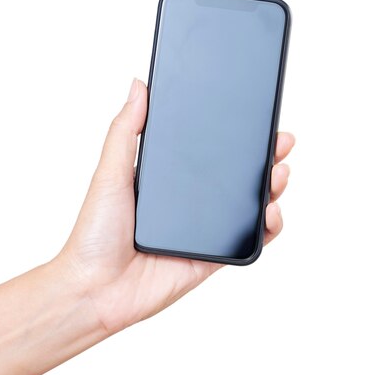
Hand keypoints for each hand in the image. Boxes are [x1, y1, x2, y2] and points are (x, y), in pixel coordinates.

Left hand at [57, 79, 294, 333]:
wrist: (94, 289)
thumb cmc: (94, 233)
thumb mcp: (109, 172)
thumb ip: (126, 130)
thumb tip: (137, 85)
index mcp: (169, 182)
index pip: (210, 153)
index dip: (236, 137)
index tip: (256, 117)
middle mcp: (190, 204)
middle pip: (237, 177)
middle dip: (265, 158)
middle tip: (281, 142)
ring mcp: (204, 231)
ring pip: (250, 206)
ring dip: (272, 188)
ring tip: (279, 173)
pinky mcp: (212, 258)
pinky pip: (249, 242)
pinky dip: (268, 228)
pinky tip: (271, 212)